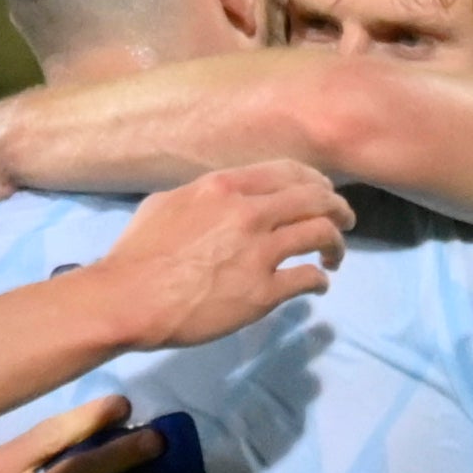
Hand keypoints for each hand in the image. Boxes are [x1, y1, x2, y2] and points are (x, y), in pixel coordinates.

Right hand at [93, 161, 347, 349]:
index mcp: (224, 186)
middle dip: (338, 208)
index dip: (314, 182)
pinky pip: (307, 278)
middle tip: (344, 221)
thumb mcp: (166, 204)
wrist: (128, 300)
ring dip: (336, 244)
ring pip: (321, 233)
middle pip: (316, 199)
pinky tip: (318, 284)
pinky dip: (319, 280)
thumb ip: (202, 196)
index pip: (288, 173)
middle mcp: (249, 212)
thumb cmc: (136, 255)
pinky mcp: (262, 292)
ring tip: (335, 256)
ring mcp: (259, 252)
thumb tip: (218, 200)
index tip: (322, 193)